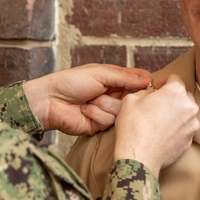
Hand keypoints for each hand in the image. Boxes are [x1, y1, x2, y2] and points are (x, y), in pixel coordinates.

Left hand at [23, 65, 151, 135]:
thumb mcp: (100, 73)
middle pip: (133, 99)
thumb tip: (149, 79)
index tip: (147, 84)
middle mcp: (114, 96)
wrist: (50, 101)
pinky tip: (84, 110)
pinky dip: (96, 114)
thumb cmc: (71, 82)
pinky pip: (109, 122)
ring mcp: (108, 111)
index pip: (138, 82)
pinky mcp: (100, 125)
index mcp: (115, 80)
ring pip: (122, 112)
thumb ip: (125, 77)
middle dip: (119, 95)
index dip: (143, 84)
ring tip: (89, 100)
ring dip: (103, 104)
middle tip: (104, 91)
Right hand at [113, 75, 198, 175]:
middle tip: (158, 104)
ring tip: (161, 120)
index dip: (164, 82)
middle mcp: (189, 106)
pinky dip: (178, 128)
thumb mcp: (131, 99)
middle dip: (172, 97)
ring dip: (177, 113)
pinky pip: (185, 128)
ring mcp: (192, 124)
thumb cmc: (133, 127)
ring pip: (186, 112)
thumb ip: (145, 92)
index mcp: (175, 92)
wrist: (139, 157)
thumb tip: (151, 94)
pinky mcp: (190, 140)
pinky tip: (164, 133)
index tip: (157, 89)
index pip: (175, 78)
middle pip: (184, 95)